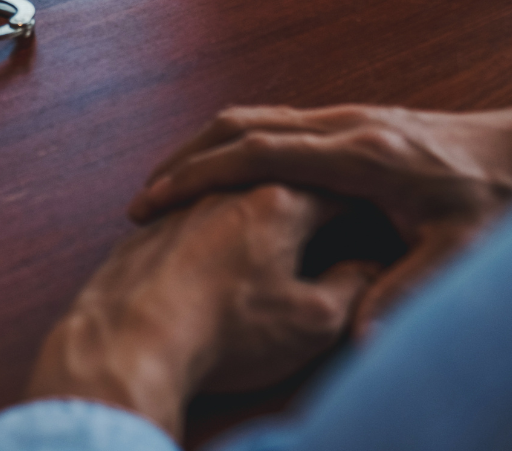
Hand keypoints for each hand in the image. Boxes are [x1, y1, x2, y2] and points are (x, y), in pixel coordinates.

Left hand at [27, 186, 376, 437]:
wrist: (132, 337)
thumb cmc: (227, 331)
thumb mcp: (311, 322)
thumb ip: (350, 287)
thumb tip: (369, 269)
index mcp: (281, 201)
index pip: (337, 187)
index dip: (365, 201)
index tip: (378, 214)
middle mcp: (230, 188)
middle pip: (280, 175)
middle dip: (308, 193)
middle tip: (329, 213)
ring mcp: (184, 202)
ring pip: (228, 186)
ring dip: (252, 201)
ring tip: (272, 228)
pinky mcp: (150, 223)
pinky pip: (188, 210)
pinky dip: (209, 222)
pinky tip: (213, 248)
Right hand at [128, 95, 511, 334]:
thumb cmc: (493, 197)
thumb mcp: (459, 249)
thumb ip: (408, 289)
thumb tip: (365, 336)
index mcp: (360, 152)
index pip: (259, 153)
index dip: (200, 174)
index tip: (155, 198)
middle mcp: (343, 124)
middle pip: (241, 125)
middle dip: (184, 159)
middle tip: (142, 199)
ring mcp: (344, 116)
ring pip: (252, 117)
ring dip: (203, 147)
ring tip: (165, 188)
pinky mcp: (347, 120)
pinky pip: (271, 122)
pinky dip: (231, 144)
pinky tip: (218, 177)